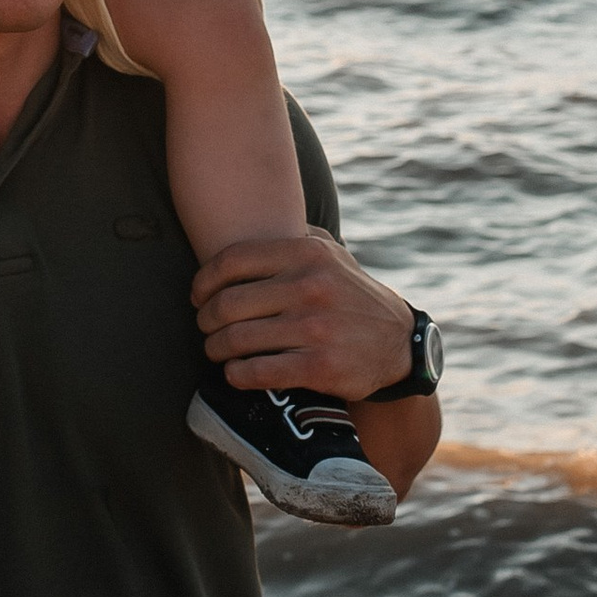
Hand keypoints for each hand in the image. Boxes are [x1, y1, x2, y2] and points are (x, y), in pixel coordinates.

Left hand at [191, 230, 415, 400]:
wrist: (399, 343)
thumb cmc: (351, 295)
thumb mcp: (333, 255)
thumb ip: (294, 238)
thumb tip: (246, 223)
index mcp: (308, 254)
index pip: (232, 260)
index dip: (203, 281)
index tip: (198, 296)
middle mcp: (311, 287)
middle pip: (228, 304)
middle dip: (206, 319)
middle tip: (206, 327)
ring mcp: (316, 328)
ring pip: (236, 340)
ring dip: (216, 349)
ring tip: (217, 350)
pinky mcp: (319, 366)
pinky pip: (256, 372)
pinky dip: (236, 374)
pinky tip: (236, 372)